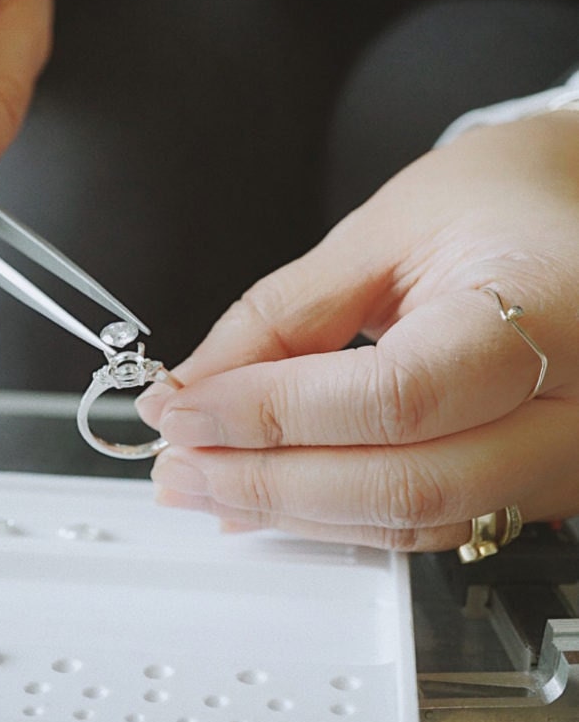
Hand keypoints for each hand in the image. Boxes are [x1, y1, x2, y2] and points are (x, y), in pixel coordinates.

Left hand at [138, 112, 578, 550]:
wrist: (573, 213)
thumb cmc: (502, 199)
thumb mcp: (385, 230)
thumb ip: (285, 314)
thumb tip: (197, 385)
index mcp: (546, 312)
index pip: (394, 397)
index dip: (273, 415)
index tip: (185, 408)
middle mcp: (571, 405)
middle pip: (404, 483)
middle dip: (268, 481)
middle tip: (180, 462)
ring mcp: (565, 458)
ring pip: (414, 520)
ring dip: (293, 511)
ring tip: (208, 482)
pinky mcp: (542, 485)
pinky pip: (432, 522)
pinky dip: (340, 516)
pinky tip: (275, 497)